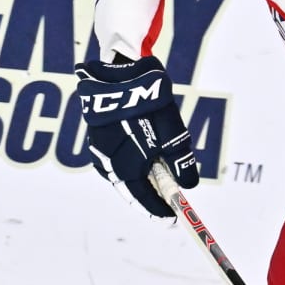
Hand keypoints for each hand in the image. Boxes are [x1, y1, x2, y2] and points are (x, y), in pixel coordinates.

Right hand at [74, 53, 197, 218]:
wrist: (120, 66)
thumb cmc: (148, 97)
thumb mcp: (171, 127)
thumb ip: (179, 158)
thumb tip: (188, 186)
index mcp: (124, 160)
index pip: (140, 195)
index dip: (155, 209)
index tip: (171, 219)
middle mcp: (105, 158)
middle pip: (128, 188)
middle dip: (148, 198)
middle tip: (166, 207)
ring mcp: (97, 147)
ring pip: (119, 175)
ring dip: (138, 182)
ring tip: (156, 188)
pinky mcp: (95, 136)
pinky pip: (111, 161)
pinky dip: (128, 168)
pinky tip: (139, 166)